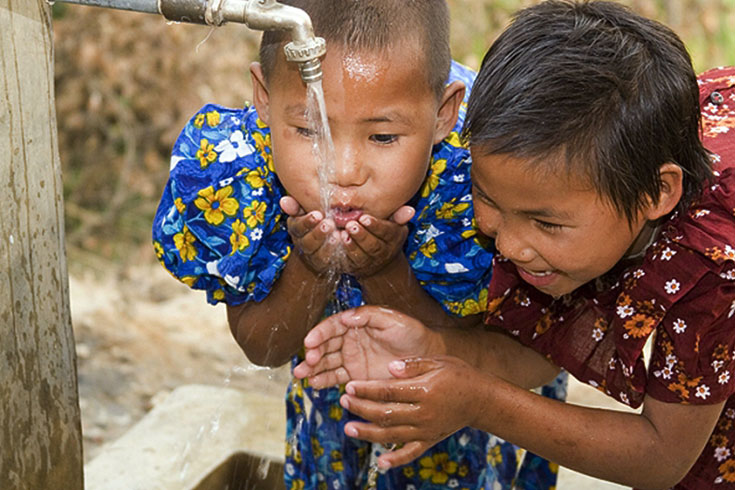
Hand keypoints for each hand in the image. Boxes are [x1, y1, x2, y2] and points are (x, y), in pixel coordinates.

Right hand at [280, 196, 340, 274]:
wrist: (324, 246)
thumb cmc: (315, 223)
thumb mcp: (305, 213)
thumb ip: (296, 207)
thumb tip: (284, 200)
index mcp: (297, 231)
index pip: (298, 228)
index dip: (307, 222)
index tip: (318, 215)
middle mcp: (305, 247)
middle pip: (308, 244)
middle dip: (318, 234)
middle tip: (329, 224)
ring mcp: (317, 259)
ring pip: (321, 256)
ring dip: (329, 246)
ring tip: (339, 235)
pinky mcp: (331, 266)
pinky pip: (336, 263)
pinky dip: (344, 252)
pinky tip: (348, 241)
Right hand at [293, 306, 442, 387]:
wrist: (426, 357)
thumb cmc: (412, 333)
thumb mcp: (393, 319)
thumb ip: (369, 316)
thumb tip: (346, 317)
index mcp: (357, 323)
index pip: (332, 326)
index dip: (319, 333)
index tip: (309, 342)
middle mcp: (350, 340)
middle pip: (325, 345)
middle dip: (313, 353)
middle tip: (307, 361)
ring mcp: (352, 358)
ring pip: (326, 362)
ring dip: (312, 368)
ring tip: (302, 375)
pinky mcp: (356, 376)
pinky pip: (335, 378)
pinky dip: (324, 380)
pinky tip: (315, 384)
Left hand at [339, 206, 413, 277]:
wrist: (379, 262)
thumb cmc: (384, 235)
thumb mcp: (394, 225)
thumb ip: (398, 217)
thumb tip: (410, 210)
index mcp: (394, 239)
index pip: (386, 233)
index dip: (375, 226)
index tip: (364, 218)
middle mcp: (383, 253)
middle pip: (373, 246)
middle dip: (361, 236)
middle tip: (350, 225)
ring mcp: (369, 263)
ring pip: (360, 256)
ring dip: (350, 246)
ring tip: (341, 234)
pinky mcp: (355, 268)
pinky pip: (348, 262)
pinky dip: (341, 254)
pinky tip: (334, 243)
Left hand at [339, 356, 484, 468]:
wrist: (481, 399)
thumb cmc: (458, 374)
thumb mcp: (437, 361)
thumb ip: (412, 365)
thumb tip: (389, 367)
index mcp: (425, 390)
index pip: (388, 391)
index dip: (366, 389)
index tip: (349, 386)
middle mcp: (424, 413)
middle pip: (386, 413)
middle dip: (361, 408)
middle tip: (344, 402)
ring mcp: (426, 430)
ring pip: (392, 434)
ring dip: (368, 433)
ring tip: (349, 428)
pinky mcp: (430, 440)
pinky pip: (411, 453)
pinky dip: (396, 460)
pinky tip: (380, 462)